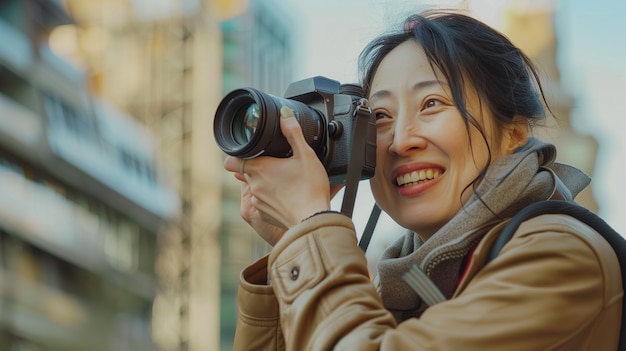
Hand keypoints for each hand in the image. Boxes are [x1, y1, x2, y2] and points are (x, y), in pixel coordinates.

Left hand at [224, 106, 336, 244]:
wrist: (313, 220)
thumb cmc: (310, 189)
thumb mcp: (306, 155)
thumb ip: (293, 133)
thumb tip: (285, 115)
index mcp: (259, 169)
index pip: (232, 160)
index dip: (237, 155)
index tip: (248, 153)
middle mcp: (254, 186)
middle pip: (247, 172)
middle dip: (259, 167)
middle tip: (278, 165)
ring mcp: (258, 202)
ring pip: (255, 187)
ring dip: (266, 183)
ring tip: (286, 181)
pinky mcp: (265, 215)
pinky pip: (263, 202)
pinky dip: (271, 198)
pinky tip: (288, 196)